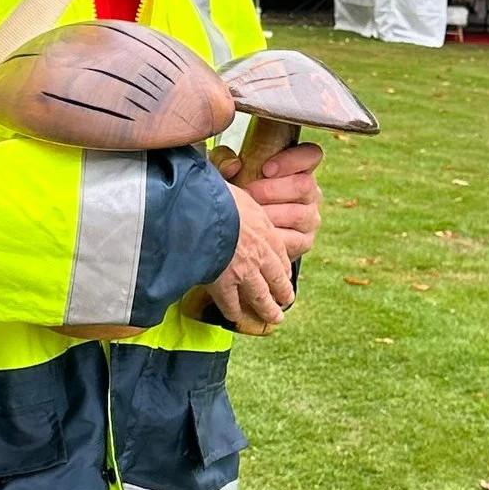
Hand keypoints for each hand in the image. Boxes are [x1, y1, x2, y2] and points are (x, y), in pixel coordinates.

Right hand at [208, 178, 297, 331]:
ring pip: (260, 296)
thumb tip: (230, 171)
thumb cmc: (216, 197)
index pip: (280, 254)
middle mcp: (259, 254)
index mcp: (264, 231)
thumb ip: (239, 194)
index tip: (284, 276)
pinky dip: (234, 311)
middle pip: (276, 280)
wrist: (203, 214)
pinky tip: (236, 317)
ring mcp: (243, 272)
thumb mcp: (235, 190)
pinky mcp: (223, 285)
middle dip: (282, 293)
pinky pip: (231, 303)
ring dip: (267, 309)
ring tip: (273, 318)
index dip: (283, 268)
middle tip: (285, 303)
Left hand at [224, 135, 320, 260]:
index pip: (312, 154)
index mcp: (299, 167)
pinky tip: (257, 233)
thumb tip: (233, 166)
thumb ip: (225, 160)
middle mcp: (310, 191)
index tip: (266, 169)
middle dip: (271, 191)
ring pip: (299, 213)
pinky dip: (274, 237)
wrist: (241, 227)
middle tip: (248, 194)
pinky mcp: (305, 241)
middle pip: (304, 185)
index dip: (292, 160)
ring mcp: (310, 217)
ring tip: (250, 214)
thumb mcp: (228, 170)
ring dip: (271, 214)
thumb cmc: (238, 190)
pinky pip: (295, 239)